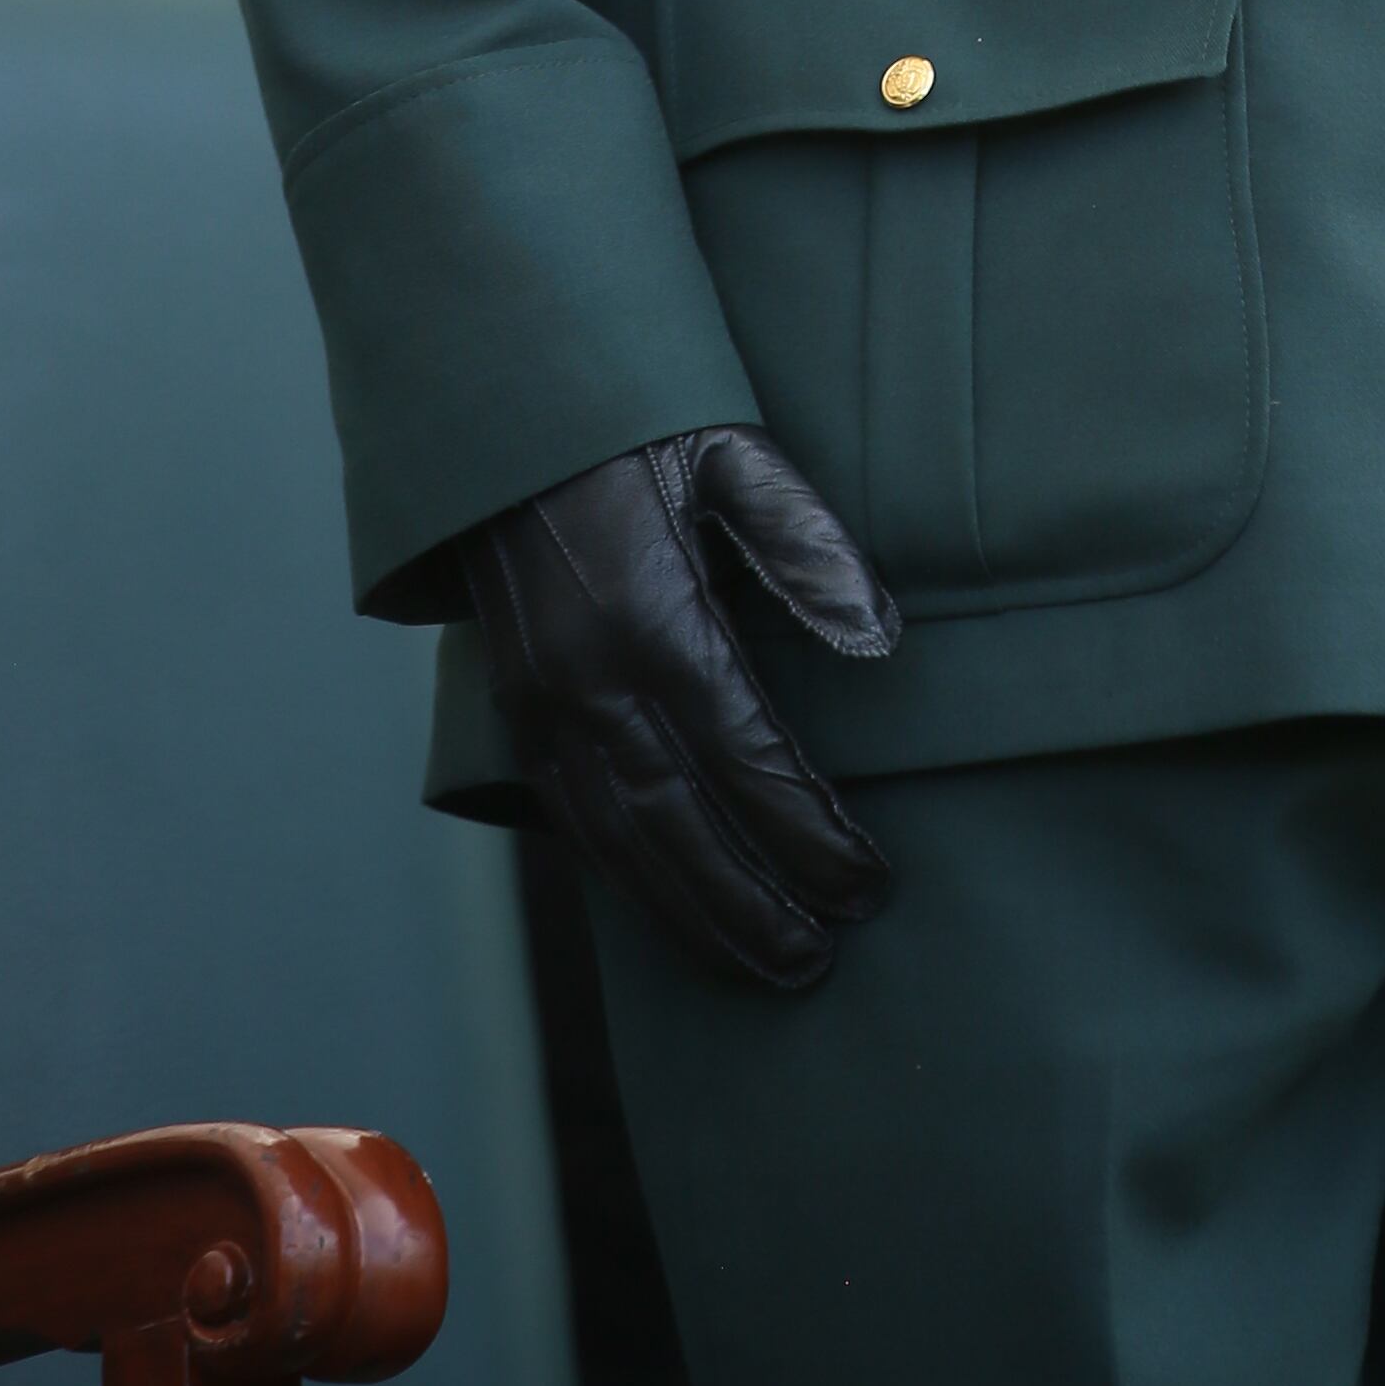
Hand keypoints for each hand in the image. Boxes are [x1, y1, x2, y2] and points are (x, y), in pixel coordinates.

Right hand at [464, 427, 900, 989]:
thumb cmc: (634, 427)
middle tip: (823, 961)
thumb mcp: (731, 451)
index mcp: (654, 618)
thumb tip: (881, 638)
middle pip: (683, 826)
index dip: (809, 832)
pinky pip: (572, 822)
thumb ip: (806, 543)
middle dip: (756, 904)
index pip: (748, 757)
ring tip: (764, 970)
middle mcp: (591, 680)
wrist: (503, 416)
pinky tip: (673, 915)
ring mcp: (543, 706)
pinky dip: (626, 880)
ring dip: (693, 918)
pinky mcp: (516, 714)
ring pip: (622, 844)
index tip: (868, 883)